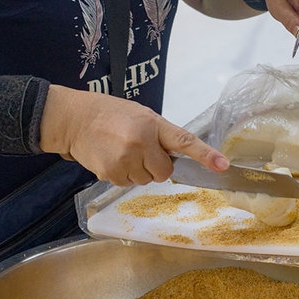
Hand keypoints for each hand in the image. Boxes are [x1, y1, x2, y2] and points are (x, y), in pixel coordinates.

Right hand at [39, 86, 228, 185]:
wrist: (75, 119)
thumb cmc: (111, 114)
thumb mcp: (141, 116)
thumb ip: (160, 135)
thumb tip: (176, 157)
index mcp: (152, 125)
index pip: (184, 142)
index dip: (205, 155)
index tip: (223, 165)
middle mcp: (141, 143)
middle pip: (164, 172)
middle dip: (156, 166)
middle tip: (139, 150)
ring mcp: (125, 160)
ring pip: (146, 181)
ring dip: (138, 171)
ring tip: (121, 151)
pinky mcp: (111, 173)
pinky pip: (128, 184)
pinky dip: (122, 175)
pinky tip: (112, 158)